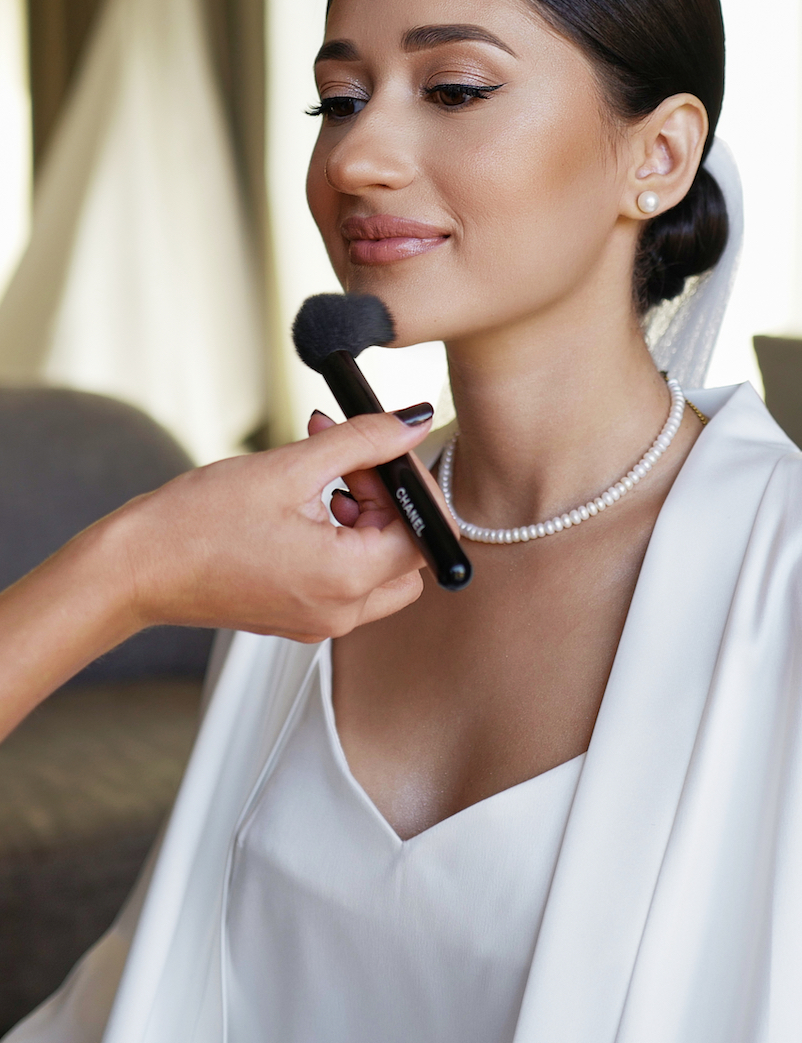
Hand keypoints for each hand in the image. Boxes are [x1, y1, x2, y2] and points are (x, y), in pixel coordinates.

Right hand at [0, 408, 432, 738]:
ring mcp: (319, 620)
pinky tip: (302, 499)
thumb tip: (413, 422)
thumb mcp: (292, 467)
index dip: (410, 484)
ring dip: (363, 513)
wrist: (134, 569)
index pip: (425, 535)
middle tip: (350, 461)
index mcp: (347, 581)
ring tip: (318, 473)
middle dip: (388, 499)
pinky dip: (338, 536)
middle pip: (407, 554)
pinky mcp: (297, 615)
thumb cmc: (197, 524)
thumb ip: (363, 441)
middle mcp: (341, 613)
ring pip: (377, 565)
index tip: (381, 449)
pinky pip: (343, 577)